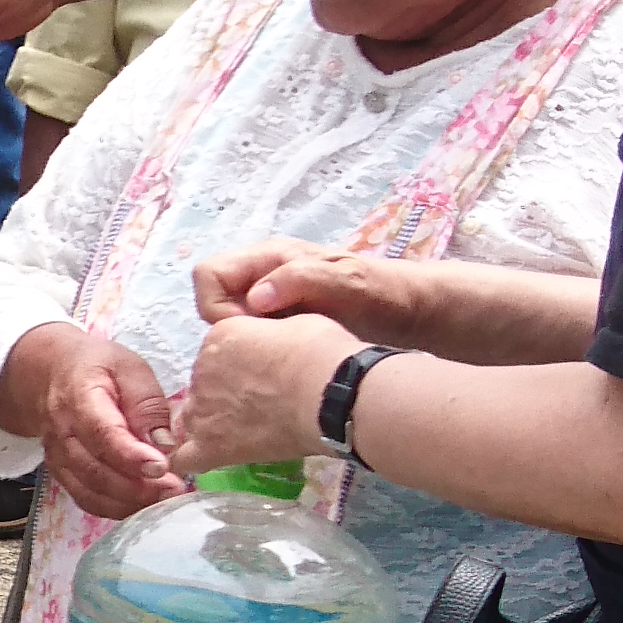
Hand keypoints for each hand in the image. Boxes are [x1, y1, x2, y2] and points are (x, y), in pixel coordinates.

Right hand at [17, 331, 182, 519]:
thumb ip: (147, 403)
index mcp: (78, 398)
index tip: (162, 467)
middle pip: (95, 470)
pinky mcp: (62, 473)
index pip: (102, 433)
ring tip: (165, 499)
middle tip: (175, 488)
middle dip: (137, 487)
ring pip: (91, 491)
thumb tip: (164, 444)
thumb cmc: (98, 368)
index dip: (131, 455)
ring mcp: (58, 457)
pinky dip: (115, 508)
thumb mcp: (129, 368)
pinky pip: (86, 499)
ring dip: (129, 501)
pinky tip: (143, 505)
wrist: (54, 374)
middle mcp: (62, 433)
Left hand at [169, 309, 356, 474]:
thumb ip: (267, 337)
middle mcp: (201, 371)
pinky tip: (210, 458)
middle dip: (223, 394)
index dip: (237, 367)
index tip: (260, 375)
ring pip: (192, 419)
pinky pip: (184, 458)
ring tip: (243, 432)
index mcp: (219, 337)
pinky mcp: (211, 447)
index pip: (216, 353)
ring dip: (210, 424)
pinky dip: (192, 459)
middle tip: (257, 405)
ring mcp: (203, 411)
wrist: (330, 393)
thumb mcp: (291, 324)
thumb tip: (272, 348)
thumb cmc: (322, 353)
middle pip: (203, 386)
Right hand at [198, 238, 444, 341]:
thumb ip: (302, 281)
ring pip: (231, 326)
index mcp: (270, 257)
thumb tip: (255, 299)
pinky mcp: (282, 325)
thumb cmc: (383, 293)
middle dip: (230, 332)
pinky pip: (252, 340)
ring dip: (247, 346)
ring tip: (282, 358)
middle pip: (213, 303)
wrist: (413, 313)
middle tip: (267, 351)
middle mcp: (263, 276)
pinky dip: (261, 355)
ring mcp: (272, 301)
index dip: (219, 308)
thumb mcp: (347, 282)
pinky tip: (288, 365)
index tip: (251, 333)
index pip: (209, 276)